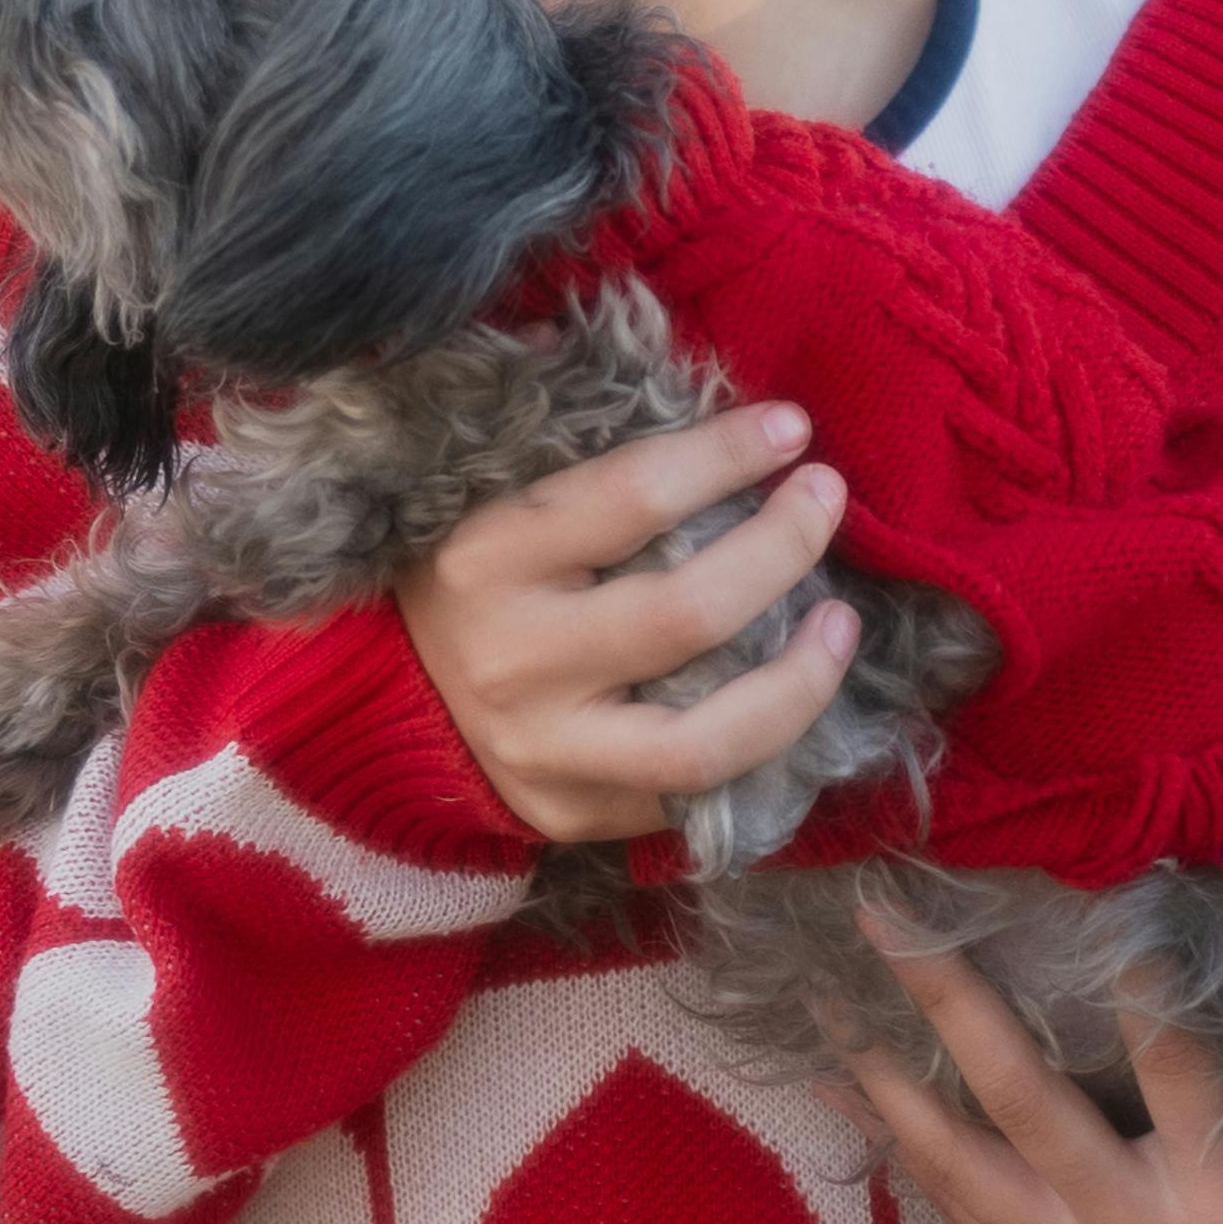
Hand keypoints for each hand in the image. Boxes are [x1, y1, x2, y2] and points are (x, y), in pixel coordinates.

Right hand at [395, 402, 861, 842]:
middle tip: (825, 498)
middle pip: (685, 614)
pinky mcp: (571, 812)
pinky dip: (762, 746)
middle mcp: (512, 662)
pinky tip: (794, 694)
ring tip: (840, 622)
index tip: (789, 427)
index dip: (727, 455)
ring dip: (798, 681)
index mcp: (486, 558)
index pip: (633, 495)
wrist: (381, 694)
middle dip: (781, 548)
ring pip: (702, 741)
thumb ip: (590, 459)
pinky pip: (693, 795)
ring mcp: (541, 752)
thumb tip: (712, 411)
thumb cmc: (468, 571)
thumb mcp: (495, 496)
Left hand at [833, 914, 1222, 1223]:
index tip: (1093, 901)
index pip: (1176, 1071)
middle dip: (950, 1006)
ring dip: (891, 1083)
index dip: (1138, 987)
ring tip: (826, 1004)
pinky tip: (854, 1100)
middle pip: (1024, 1103)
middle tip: (886, 920)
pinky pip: (961, 1222)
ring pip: (963, 1165)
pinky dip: (906, 1159)